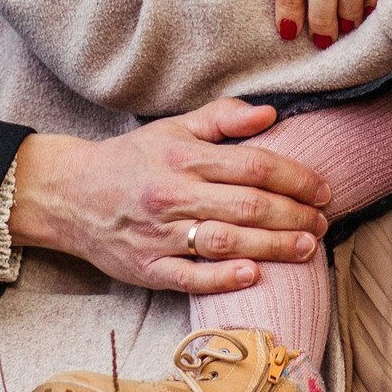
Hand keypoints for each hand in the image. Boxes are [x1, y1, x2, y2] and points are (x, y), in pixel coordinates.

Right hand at [5, 100, 332, 294]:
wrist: (68, 193)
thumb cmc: (131, 160)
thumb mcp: (174, 128)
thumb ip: (223, 118)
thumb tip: (271, 114)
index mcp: (184, 158)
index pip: (254, 165)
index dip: (296, 178)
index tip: (321, 189)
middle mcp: (175, 195)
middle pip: (248, 205)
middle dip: (294, 215)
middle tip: (323, 222)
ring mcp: (160, 234)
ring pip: (226, 241)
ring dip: (273, 246)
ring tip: (307, 248)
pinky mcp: (147, 267)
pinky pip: (190, 277)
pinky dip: (223, 277)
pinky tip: (253, 274)